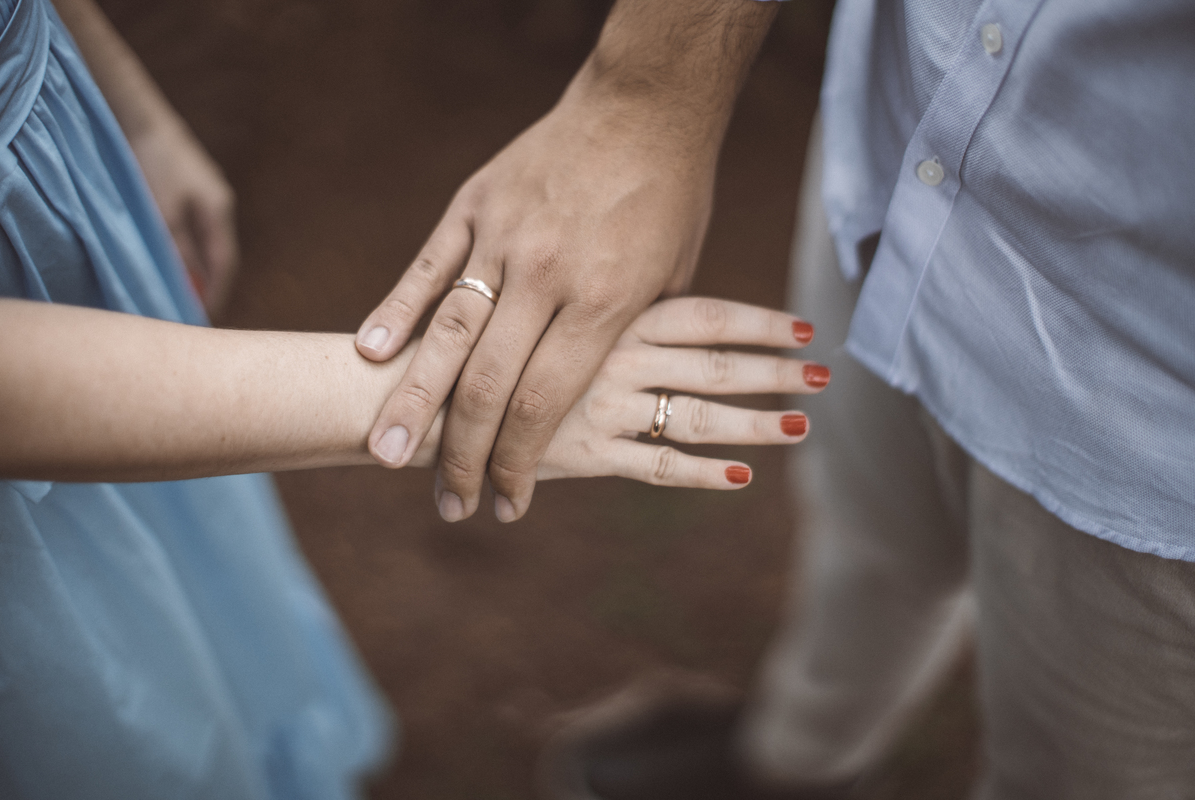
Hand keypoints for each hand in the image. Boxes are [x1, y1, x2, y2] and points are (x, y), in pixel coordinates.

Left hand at [129, 119, 237, 315]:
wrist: (138, 114)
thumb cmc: (152, 162)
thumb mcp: (162, 211)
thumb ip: (178, 249)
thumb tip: (189, 284)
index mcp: (219, 210)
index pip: (224, 263)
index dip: (215, 292)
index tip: (203, 318)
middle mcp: (219, 204)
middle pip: (218, 254)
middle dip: (208, 284)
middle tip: (192, 310)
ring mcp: (205, 194)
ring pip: (205, 242)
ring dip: (195, 267)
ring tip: (180, 290)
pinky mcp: (188, 187)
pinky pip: (193, 229)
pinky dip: (186, 249)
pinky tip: (173, 257)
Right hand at [355, 74, 724, 521]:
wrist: (645, 105)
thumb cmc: (670, 201)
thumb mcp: (670, 283)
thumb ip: (627, 342)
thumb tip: (598, 400)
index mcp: (605, 302)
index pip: (546, 403)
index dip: (519, 462)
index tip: (505, 503)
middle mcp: (548, 273)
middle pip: (489, 383)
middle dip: (462, 452)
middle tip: (443, 501)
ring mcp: (504, 236)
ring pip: (448, 332)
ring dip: (414, 400)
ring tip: (384, 452)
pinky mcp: (474, 203)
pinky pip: (428, 265)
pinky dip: (397, 311)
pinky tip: (371, 355)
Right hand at [506, 297, 826, 491]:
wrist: (426, 383)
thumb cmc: (487, 331)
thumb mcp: (548, 292)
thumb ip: (607, 303)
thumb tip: (663, 302)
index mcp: (609, 310)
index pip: (705, 314)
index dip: (759, 322)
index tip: (806, 327)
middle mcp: (613, 354)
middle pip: (715, 363)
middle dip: (775, 371)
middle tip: (825, 375)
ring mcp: (601, 404)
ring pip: (698, 415)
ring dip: (756, 422)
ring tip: (803, 426)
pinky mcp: (584, 451)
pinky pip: (657, 466)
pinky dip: (702, 473)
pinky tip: (742, 476)